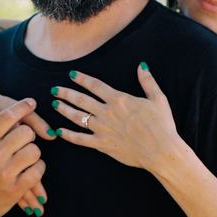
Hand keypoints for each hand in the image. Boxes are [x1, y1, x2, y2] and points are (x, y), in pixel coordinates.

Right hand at [0, 84, 55, 216]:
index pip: (7, 117)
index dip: (23, 106)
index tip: (32, 102)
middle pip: (25, 132)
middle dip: (26, 134)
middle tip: (23, 140)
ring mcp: (5, 174)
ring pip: (34, 151)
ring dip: (33, 152)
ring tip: (26, 156)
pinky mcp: (14, 191)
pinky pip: (37, 172)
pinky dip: (38, 168)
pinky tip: (31, 170)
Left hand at [50, 64, 181, 172]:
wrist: (161, 151)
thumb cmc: (162, 125)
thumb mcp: (158, 99)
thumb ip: (147, 81)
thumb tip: (141, 66)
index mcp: (119, 99)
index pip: (94, 85)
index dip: (81, 79)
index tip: (71, 74)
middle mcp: (107, 112)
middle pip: (81, 99)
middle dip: (66, 93)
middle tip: (54, 89)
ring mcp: (103, 129)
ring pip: (77, 117)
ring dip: (64, 110)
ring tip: (54, 104)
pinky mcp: (102, 145)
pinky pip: (80, 140)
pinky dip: (68, 135)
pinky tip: (59, 131)